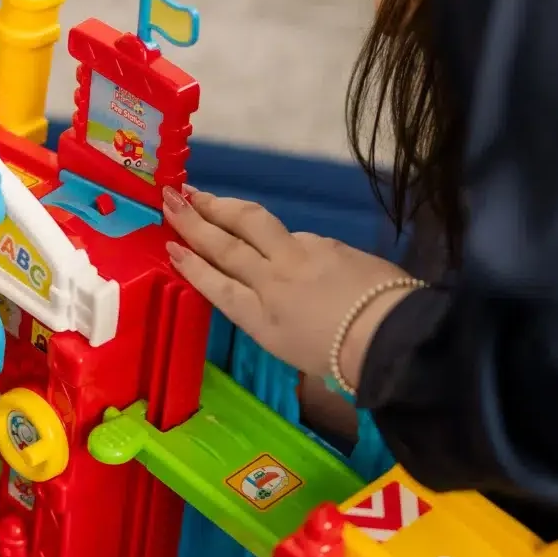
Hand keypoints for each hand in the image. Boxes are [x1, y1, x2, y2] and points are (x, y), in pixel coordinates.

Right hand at [163, 187, 414, 385]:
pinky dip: (278, 235)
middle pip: (228, 244)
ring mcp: (301, 256)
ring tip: (206, 197)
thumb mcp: (290, 350)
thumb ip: (269, 316)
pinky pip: (295, 236)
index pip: (217, 284)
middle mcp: (273, 280)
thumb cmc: (341, 359)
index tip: (168, 244)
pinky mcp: (329, 245)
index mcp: (260, 316)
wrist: (389, 335)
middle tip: (171, 198)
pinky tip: (278, 238)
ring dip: (226, 207)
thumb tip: (263, 287)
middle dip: (195, 220)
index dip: (191, 264)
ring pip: (256, 223)